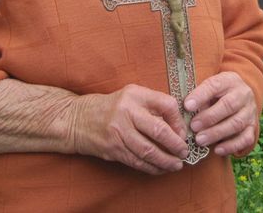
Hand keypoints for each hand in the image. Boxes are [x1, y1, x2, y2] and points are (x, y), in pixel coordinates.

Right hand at [72, 84, 188, 174]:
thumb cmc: (112, 107)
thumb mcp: (132, 96)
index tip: (183, 133)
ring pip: (148, 150)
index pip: (166, 105)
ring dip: (166, 160)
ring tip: (176, 164)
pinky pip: (137, 161)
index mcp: (136, 95)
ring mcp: (118, 131)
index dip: (179, 121)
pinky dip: (151, 167)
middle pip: (159, 130)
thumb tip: (178, 126)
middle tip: (184, 152)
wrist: (77, 119)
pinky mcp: (113, 149)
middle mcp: (127, 111)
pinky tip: (160, 169)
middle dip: (175, 145)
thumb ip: (153, 106)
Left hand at [184, 72, 257, 156]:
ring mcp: (249, 111)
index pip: (215, 85)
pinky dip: (232, 146)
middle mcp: (243, 94)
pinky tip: (218, 150)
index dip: (201, 95)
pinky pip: (245, 138)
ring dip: (217, 133)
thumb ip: (199, 97)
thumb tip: (184, 112)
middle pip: (228, 105)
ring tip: (200, 140)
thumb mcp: (209, 89)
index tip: (187, 106)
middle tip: (193, 127)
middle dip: (209, 117)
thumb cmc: (217, 94)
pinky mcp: (253, 127)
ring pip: (236, 123)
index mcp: (229, 80)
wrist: (240, 98)